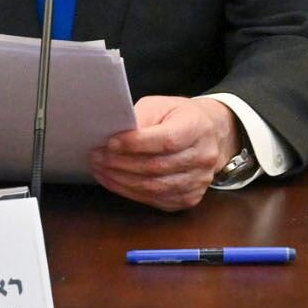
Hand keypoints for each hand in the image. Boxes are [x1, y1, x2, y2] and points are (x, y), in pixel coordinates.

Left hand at [91, 95, 238, 210]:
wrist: (210, 136)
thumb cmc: (179, 117)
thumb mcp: (160, 106)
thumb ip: (140, 119)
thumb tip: (115, 136)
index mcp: (197, 127)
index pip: (166, 140)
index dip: (135, 144)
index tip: (110, 143)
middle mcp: (203, 157)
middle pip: (157, 166)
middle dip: (121, 163)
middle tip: (97, 157)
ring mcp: (199, 181)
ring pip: (155, 187)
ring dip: (122, 181)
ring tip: (101, 170)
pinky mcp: (190, 198)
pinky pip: (157, 200)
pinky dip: (131, 193)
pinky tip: (115, 182)